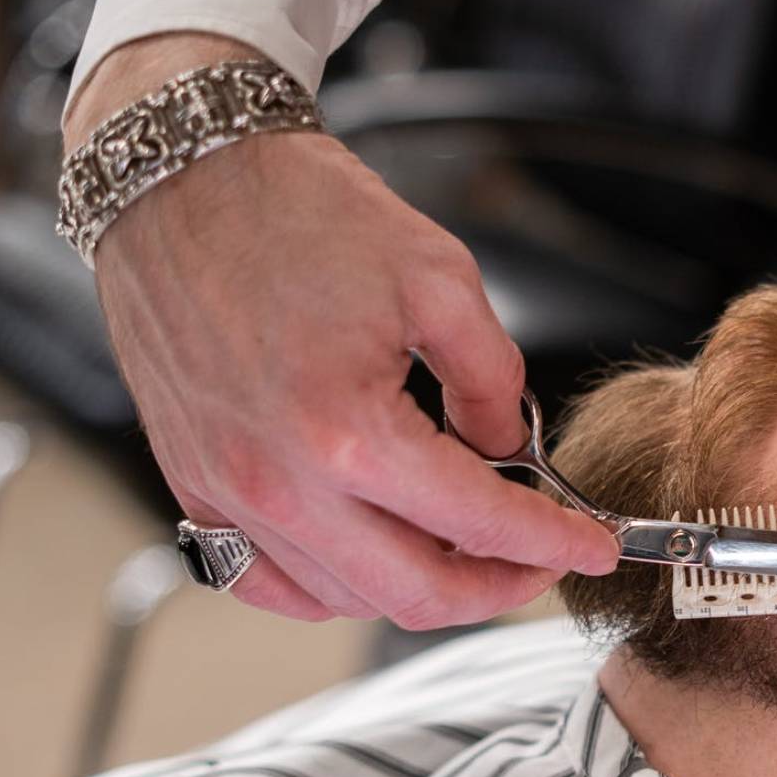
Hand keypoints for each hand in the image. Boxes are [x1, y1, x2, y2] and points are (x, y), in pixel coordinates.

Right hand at [65, 34, 620, 624]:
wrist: (182, 178)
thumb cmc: (298, 212)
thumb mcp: (440, 279)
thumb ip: (494, 381)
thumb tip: (510, 451)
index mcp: (348, 430)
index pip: (480, 523)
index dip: (553, 543)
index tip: (594, 547)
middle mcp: (281, 481)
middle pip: (418, 594)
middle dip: (501, 587)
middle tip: (541, 560)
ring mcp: (228, 492)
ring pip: (349, 598)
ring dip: (423, 587)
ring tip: (467, 545)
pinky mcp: (193, 486)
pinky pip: (269, 583)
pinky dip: (335, 587)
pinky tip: (378, 552)